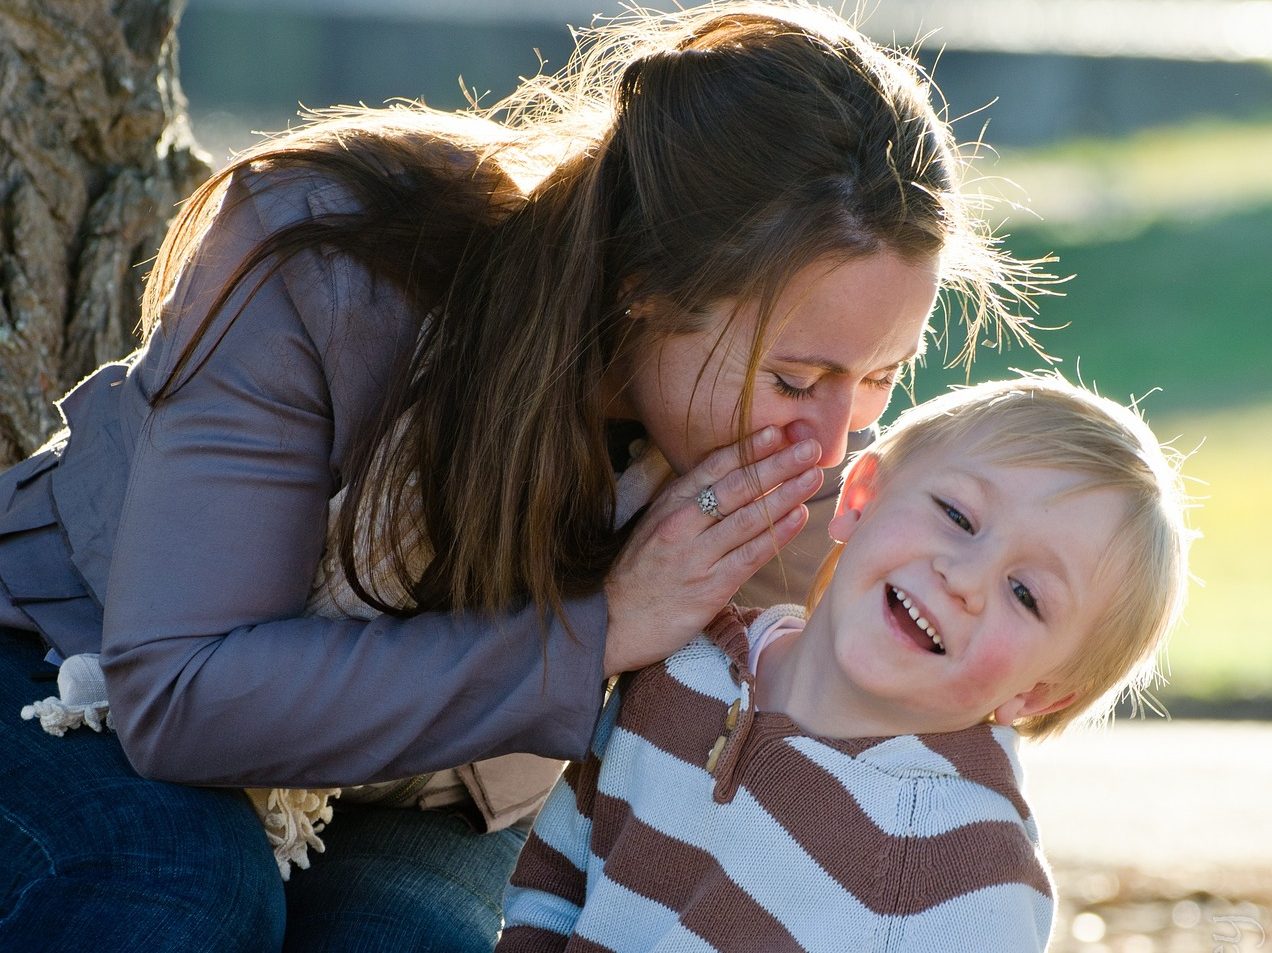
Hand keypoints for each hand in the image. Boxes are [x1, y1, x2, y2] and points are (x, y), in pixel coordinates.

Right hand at [602, 427, 823, 675]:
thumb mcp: (654, 526)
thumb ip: (687, 503)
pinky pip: (750, 554)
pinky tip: (798, 517)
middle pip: (737, 487)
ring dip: (785, 494)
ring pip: (748, 518)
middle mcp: (682, 524)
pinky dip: (776, 533)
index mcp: (669, 504)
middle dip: (776, 464)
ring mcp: (697, 555)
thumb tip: (729, 479)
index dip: (748, 448)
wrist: (614, 621)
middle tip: (810, 448)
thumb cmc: (639, 573)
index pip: (714, 468)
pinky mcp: (710, 586)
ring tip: (813, 476)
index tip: (777, 432)